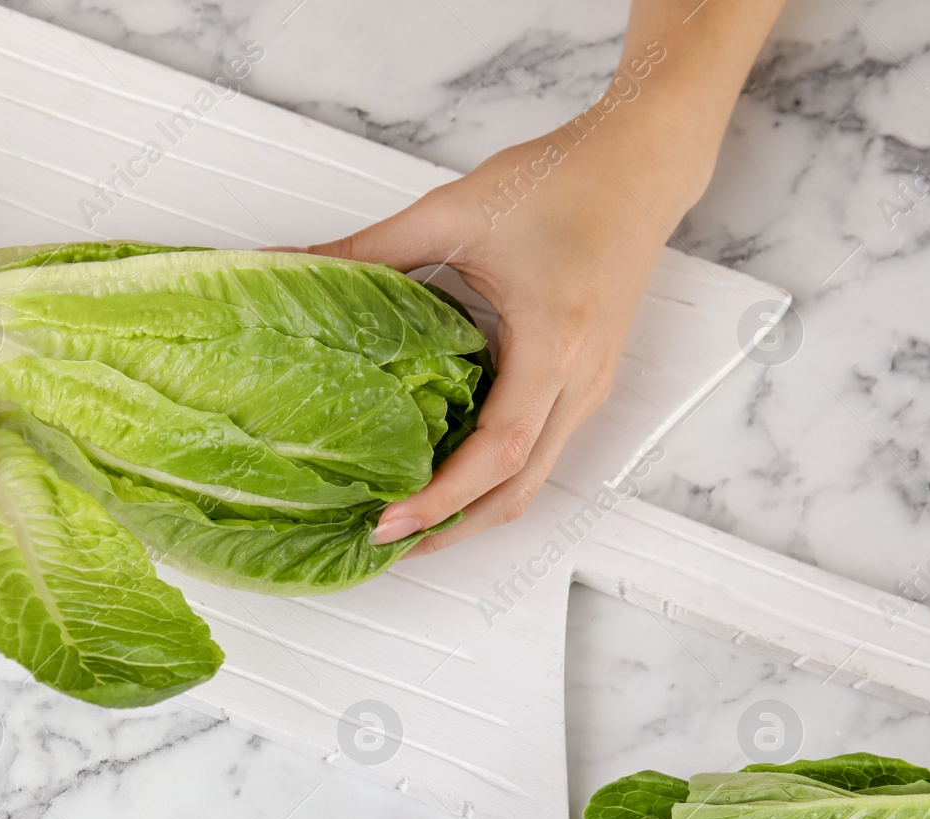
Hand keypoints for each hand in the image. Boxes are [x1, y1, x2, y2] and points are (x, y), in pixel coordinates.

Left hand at [314, 90, 713, 553]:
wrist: (640, 163)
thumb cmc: (564, 181)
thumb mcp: (451, 213)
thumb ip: (366, 249)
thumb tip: (289, 267)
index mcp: (552, 344)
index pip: (497, 452)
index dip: (441, 498)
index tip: (388, 522)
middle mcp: (578, 380)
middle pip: (517, 491)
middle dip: (450, 530)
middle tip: (383, 543)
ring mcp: (587, 387)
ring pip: (531, 480)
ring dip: (471, 511)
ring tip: (408, 522)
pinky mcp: (583, 382)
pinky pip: (538, 452)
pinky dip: (491, 479)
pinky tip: (445, 474)